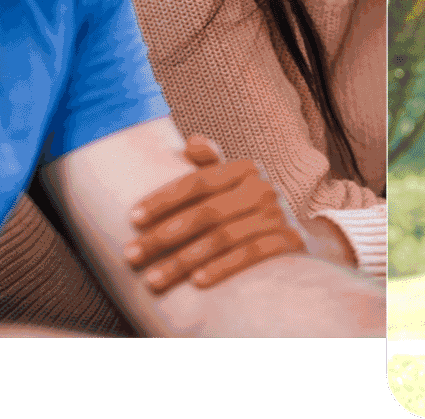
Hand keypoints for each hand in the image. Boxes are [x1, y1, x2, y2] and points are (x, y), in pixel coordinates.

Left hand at [124, 136, 304, 292]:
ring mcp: (278, 216)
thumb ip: (209, 162)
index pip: (199, 181)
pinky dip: (223, 268)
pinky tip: (196, 282)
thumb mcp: (230, 181)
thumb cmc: (245, 208)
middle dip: (164, 236)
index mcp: (245, 168)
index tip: (132, 219)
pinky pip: (251, 255)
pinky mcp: (288, 243)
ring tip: (154, 280)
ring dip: (185, 260)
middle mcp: (263, 189)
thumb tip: (192, 142)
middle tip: (132, 256)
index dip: (164, 199)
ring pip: (225, 238)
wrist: (292, 235)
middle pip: (208, 212)